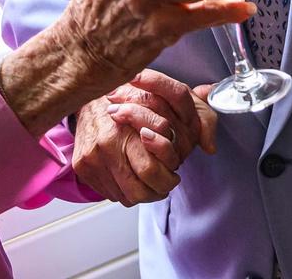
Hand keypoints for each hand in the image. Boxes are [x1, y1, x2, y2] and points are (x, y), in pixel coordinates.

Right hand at [72, 72, 217, 204]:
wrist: (88, 96)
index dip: (169, 175)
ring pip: (127, 195)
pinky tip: (127, 175)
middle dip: (159, 187)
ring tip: (147, 180)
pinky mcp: (82, 164)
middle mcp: (109, 141)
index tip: (173, 171)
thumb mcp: (171, 99)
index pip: (155, 169)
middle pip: (143, 186)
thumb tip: (210, 145)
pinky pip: (110, 193)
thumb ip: (198, 118)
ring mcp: (93, 154)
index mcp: (131, 125)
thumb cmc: (132, 97)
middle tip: (165, 181)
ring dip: (141, 192)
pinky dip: (122, 189)